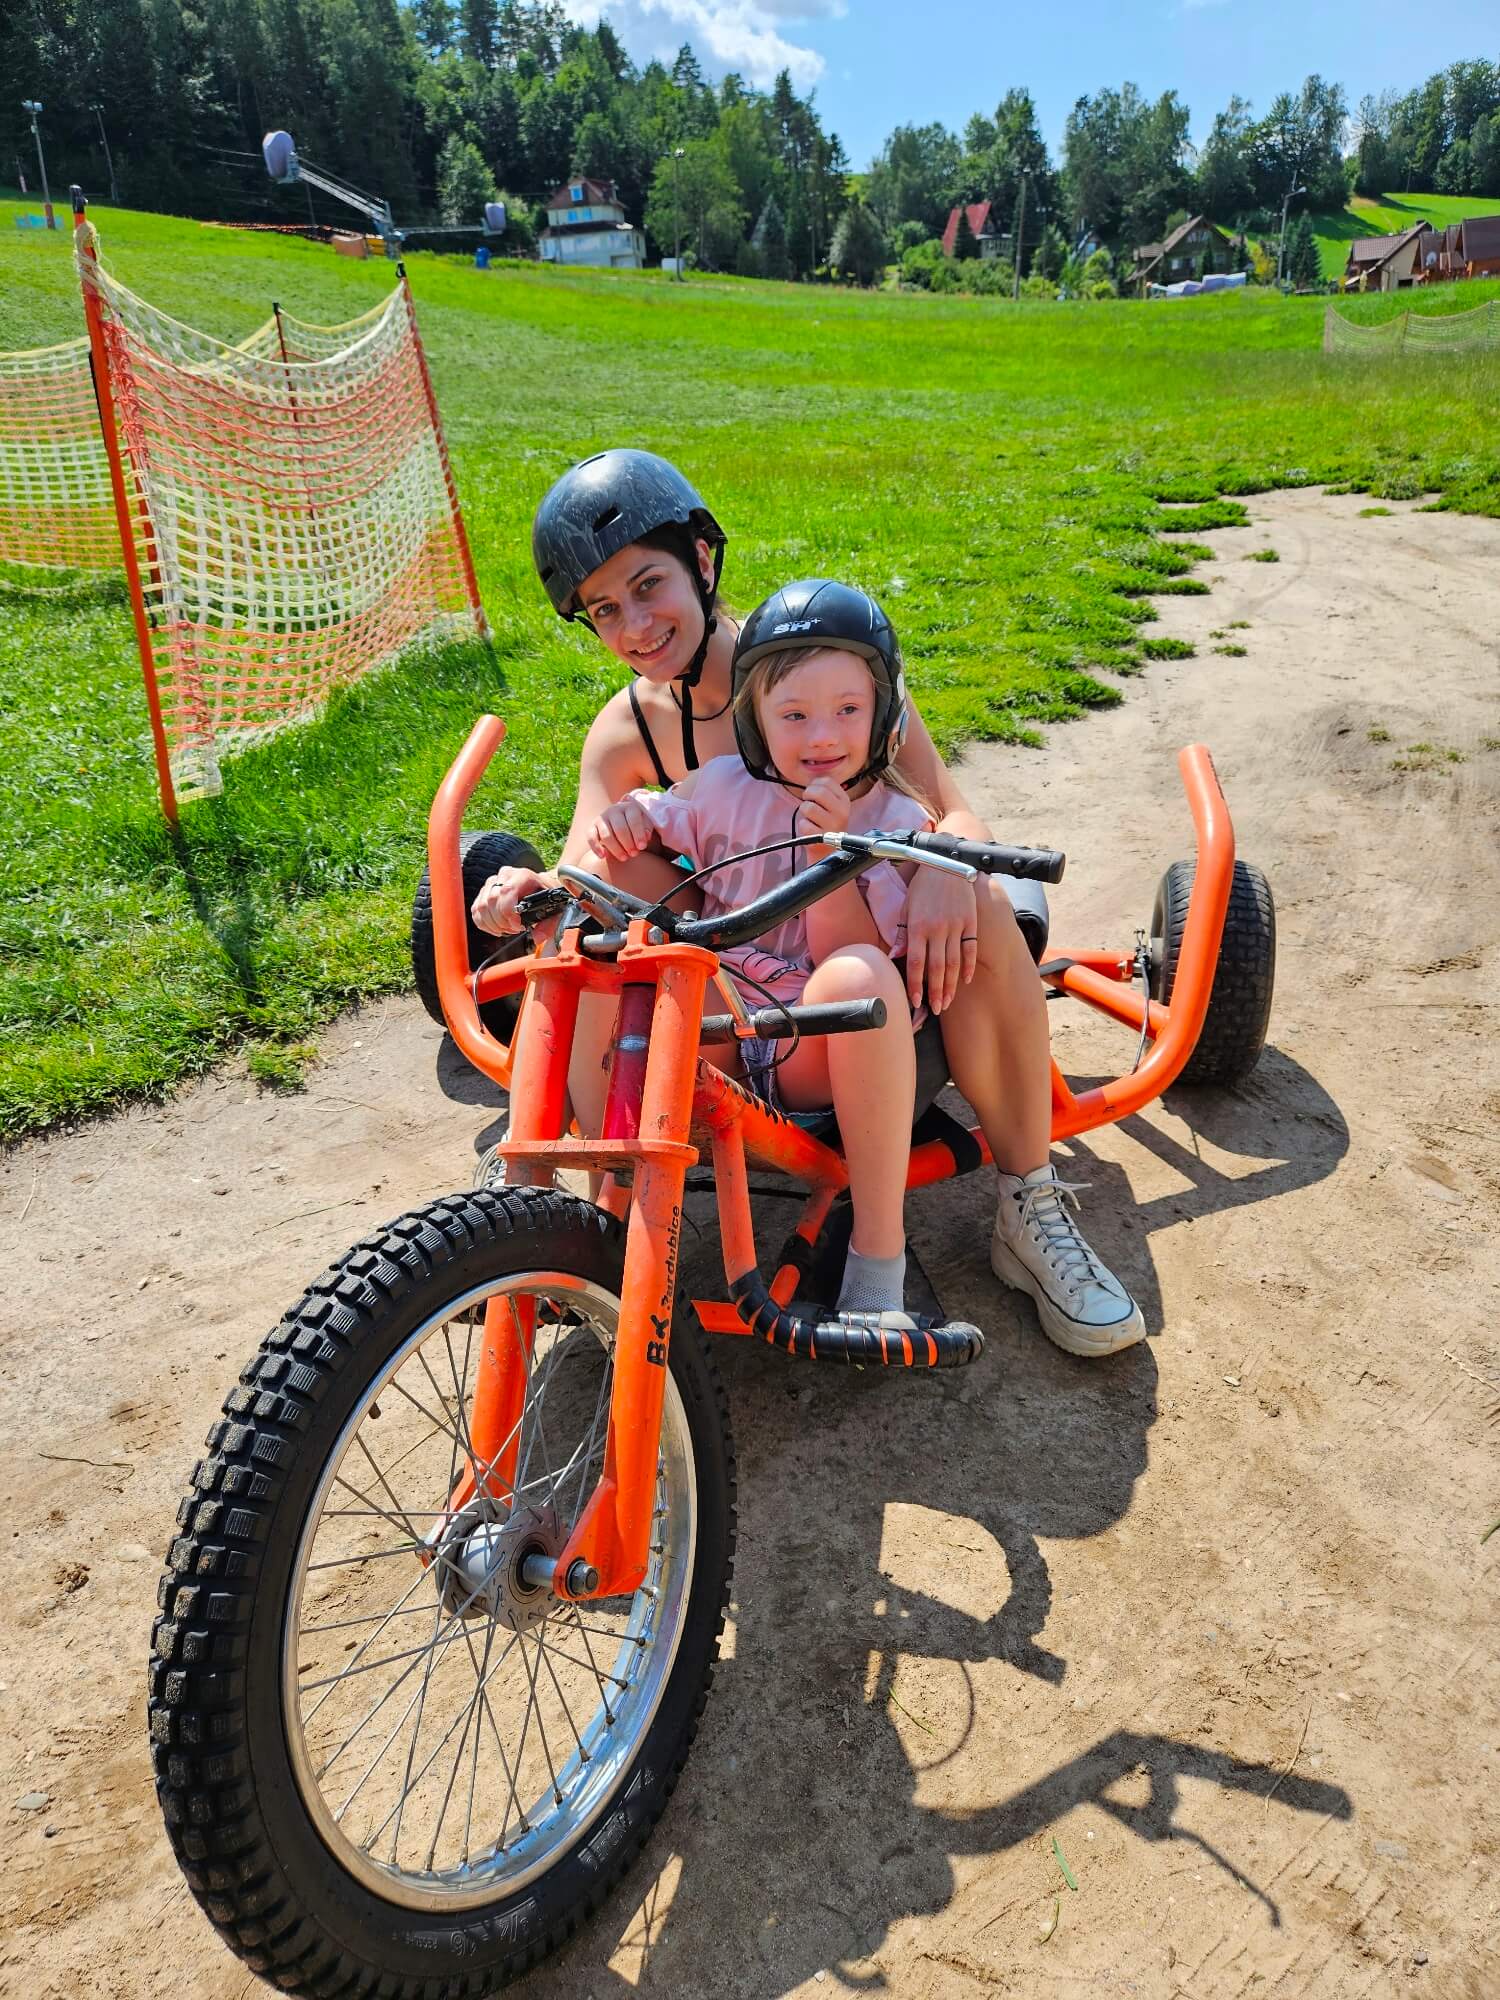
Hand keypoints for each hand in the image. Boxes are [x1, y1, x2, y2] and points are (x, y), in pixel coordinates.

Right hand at [471, 866, 546, 934]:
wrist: (541, 886)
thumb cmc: (547, 896)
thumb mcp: (556, 909)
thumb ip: (550, 924)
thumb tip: (537, 937)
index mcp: (523, 876)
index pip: (506, 892)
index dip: (508, 913)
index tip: (518, 926)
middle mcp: (505, 875)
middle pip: (491, 901)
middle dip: (502, 922)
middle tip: (514, 929)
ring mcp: (493, 882)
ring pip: (481, 906)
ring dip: (493, 924)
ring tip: (507, 928)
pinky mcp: (484, 891)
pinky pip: (476, 910)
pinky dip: (484, 923)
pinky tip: (497, 928)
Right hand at [586, 797, 655, 862]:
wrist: (622, 821)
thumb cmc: (637, 825)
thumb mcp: (645, 823)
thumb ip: (647, 828)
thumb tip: (646, 836)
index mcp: (629, 807)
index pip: (634, 820)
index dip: (638, 834)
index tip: (642, 847)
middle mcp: (614, 810)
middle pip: (620, 828)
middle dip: (628, 843)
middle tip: (634, 854)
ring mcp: (602, 818)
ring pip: (606, 835)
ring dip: (615, 848)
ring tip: (624, 858)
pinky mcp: (592, 827)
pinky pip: (591, 837)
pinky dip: (596, 847)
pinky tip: (603, 856)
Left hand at [799, 776, 850, 848]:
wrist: (829, 850)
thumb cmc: (827, 824)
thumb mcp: (833, 806)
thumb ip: (825, 791)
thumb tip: (813, 779)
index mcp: (844, 801)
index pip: (827, 781)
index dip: (814, 784)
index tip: (814, 792)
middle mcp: (842, 812)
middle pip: (818, 792)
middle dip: (808, 795)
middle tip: (808, 802)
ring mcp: (832, 826)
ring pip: (808, 807)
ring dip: (804, 812)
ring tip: (811, 818)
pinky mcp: (821, 838)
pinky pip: (804, 824)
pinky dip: (803, 826)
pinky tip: (811, 829)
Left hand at [904, 864, 978, 1014]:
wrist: (947, 862)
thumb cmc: (923, 886)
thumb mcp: (906, 906)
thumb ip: (902, 932)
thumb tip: (896, 955)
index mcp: (918, 926)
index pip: (915, 963)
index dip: (916, 985)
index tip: (916, 1002)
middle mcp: (937, 929)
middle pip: (936, 968)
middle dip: (935, 992)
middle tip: (935, 1010)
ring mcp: (956, 926)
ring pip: (954, 963)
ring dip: (951, 985)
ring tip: (948, 1002)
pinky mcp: (971, 922)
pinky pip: (970, 949)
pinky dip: (968, 966)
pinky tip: (965, 980)